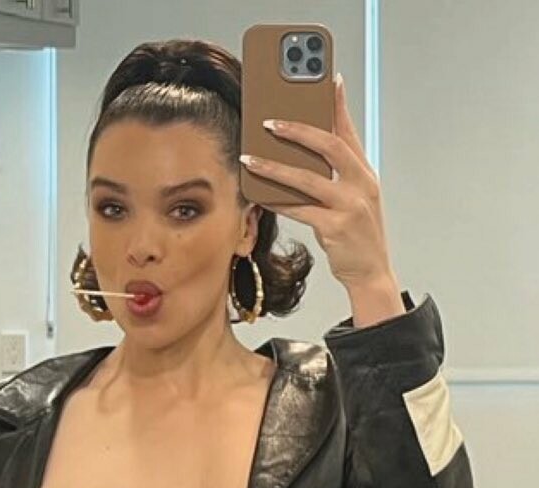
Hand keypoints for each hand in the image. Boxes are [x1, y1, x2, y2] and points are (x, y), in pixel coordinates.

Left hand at [240, 74, 396, 289]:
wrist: (371, 273)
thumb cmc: (357, 236)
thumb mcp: (353, 200)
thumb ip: (334, 177)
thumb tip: (299, 158)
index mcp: (365, 174)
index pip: (350, 132)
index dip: (338, 104)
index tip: (327, 79)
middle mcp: (361, 185)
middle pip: (330, 146)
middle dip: (298, 130)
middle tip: (269, 121)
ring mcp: (350, 206)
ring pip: (309, 178)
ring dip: (275, 167)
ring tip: (250, 159)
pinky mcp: (336, 227)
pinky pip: (300, 209)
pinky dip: (278, 201)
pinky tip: (260, 195)